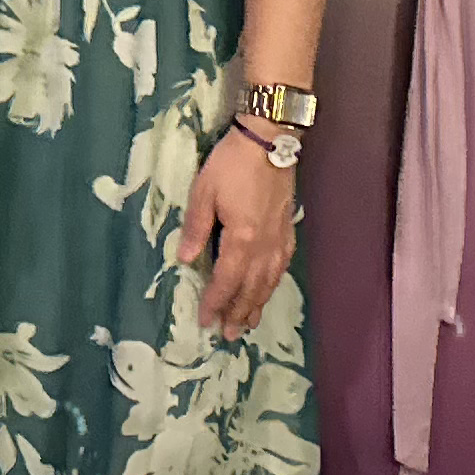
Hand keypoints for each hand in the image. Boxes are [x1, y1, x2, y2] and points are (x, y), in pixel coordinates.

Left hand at [176, 123, 298, 341]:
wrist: (269, 140)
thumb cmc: (231, 164)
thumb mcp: (203, 192)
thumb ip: (195, 228)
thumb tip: (186, 260)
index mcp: (241, 239)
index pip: (227, 281)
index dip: (216, 302)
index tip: (205, 320)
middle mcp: (264, 246)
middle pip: (251, 288)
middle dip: (239, 313)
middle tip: (229, 335)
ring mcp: (279, 238)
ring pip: (269, 281)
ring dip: (258, 304)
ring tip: (250, 323)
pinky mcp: (288, 229)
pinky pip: (282, 266)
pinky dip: (274, 283)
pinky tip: (270, 288)